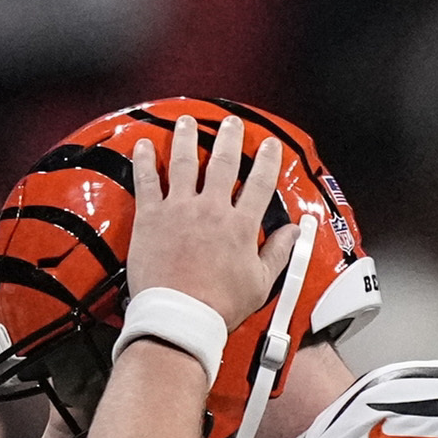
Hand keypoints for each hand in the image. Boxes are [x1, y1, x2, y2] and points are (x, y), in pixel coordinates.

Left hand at [127, 114, 299, 328]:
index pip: (259, 183)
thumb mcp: (260, 282)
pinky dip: (145, 161)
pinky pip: (146, 180)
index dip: (267, 160)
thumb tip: (293, 233)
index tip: (269, 146)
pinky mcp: (151, 217)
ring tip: (187, 122)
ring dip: (186, 138)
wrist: (180, 315)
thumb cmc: (218, 304)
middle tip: (231, 124)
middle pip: (222, 163)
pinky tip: (145, 146)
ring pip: (184, 162)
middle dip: (228, 138)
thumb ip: (278, 252)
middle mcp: (210, 210)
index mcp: (240, 226)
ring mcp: (179, 209)